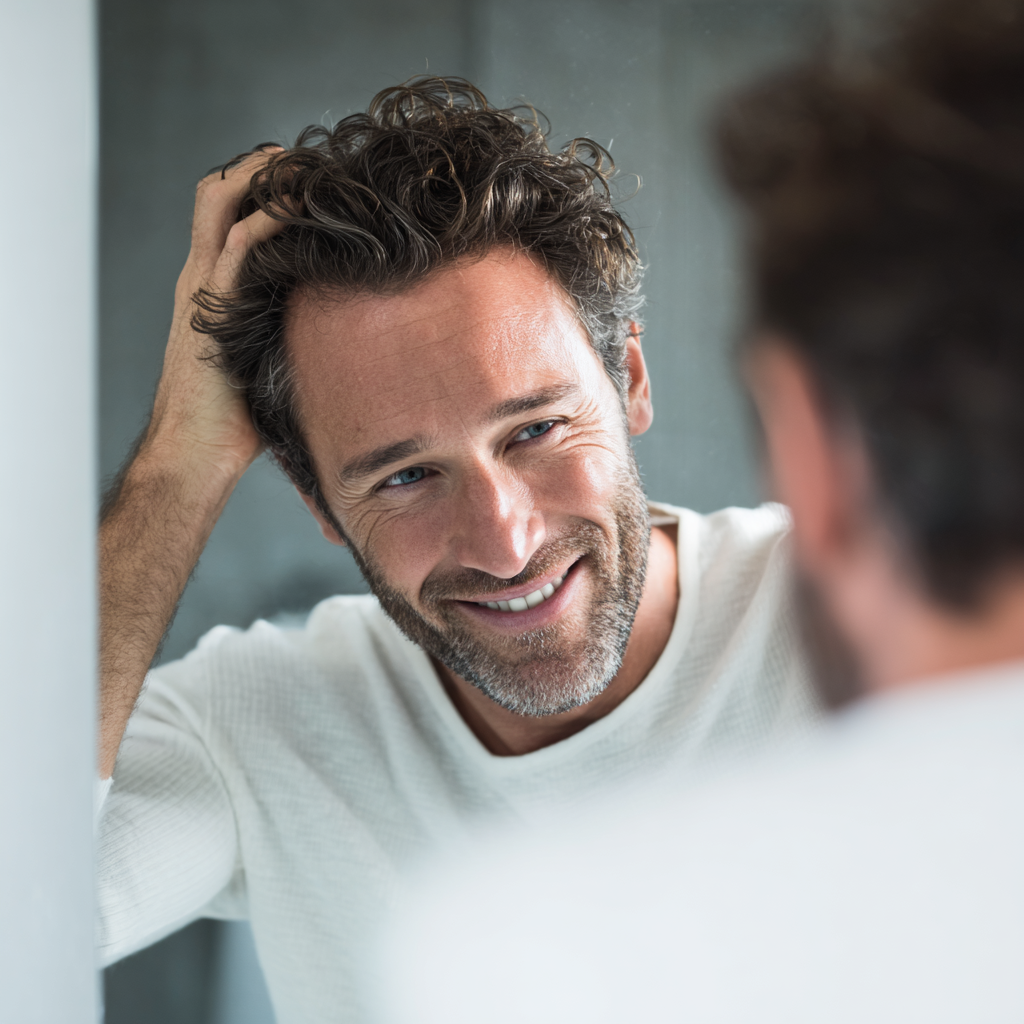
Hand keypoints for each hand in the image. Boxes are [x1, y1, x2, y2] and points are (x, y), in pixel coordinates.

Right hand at [147, 147, 288, 476]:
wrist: (194, 452)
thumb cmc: (233, 418)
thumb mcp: (265, 355)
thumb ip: (287, 327)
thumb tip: (341, 327)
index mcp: (211, 285)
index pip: (224, 210)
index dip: (258, 185)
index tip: (306, 179)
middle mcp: (201, 275)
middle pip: (215, 191)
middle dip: (259, 165)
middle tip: (306, 160)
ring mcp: (203, 287)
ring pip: (219, 202)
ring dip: (262, 176)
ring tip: (305, 167)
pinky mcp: (214, 308)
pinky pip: (238, 246)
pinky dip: (267, 218)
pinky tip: (299, 209)